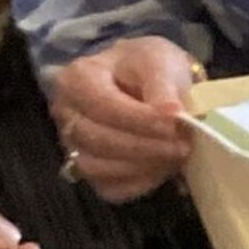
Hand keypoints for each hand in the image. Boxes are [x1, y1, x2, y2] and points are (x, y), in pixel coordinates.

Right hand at [51, 37, 198, 202]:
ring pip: (98, 168)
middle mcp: (66, 115)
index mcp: (77, 79)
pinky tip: (162, 168)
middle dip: (145, 146)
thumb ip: (162, 85)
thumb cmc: (144, 65)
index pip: (104, 106)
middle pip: (99, 140)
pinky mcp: (89, 171)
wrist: (141, 80)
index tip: (175, 121)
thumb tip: (173, 114)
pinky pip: (109, 188)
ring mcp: (73, 146)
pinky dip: (139, 183)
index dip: (140, 119)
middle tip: (183, 144)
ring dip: (142, 166)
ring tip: (175, 155)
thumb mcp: (157, 60)